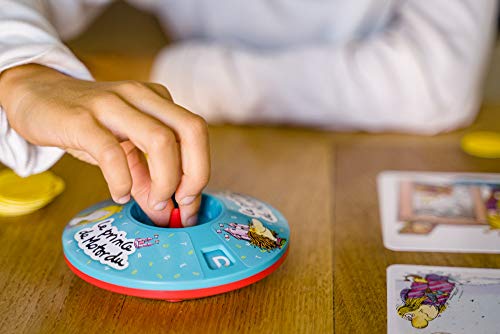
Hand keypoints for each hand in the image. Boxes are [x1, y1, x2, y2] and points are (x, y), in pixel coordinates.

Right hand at [0, 64, 209, 225]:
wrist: (36, 95)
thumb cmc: (85, 123)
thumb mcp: (122, 149)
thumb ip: (145, 179)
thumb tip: (165, 214)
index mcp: (157, 100)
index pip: (196, 132)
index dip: (201, 170)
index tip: (190, 203)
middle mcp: (140, 97)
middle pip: (191, 130)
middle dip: (195, 173)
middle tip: (181, 201)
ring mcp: (112, 105)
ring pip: (160, 140)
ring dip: (165, 180)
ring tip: (155, 202)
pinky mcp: (81, 120)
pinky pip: (113, 153)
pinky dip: (122, 181)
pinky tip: (119, 194)